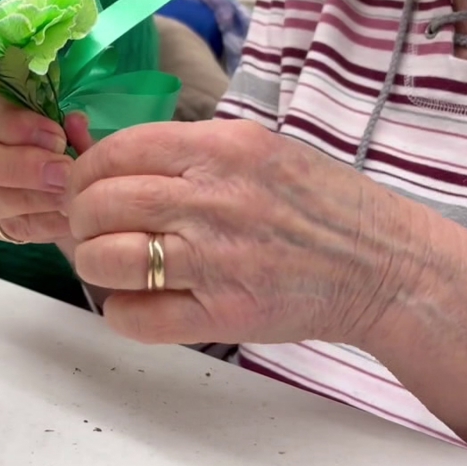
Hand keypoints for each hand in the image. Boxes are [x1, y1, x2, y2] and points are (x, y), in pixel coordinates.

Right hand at [0, 86, 93, 244]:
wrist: (41, 164)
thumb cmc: (42, 126)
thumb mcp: (50, 111)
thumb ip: (61, 117)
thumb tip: (75, 123)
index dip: (16, 125)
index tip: (56, 136)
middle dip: (21, 168)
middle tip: (63, 171)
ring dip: (31, 199)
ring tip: (68, 195)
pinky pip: (6, 227)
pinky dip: (41, 223)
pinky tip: (67, 215)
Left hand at [66, 120, 430, 346]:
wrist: (385, 265)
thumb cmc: (321, 205)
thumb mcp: (260, 149)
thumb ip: (191, 151)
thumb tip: (115, 163)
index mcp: (222, 148)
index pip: (118, 151)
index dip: (87, 172)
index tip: (86, 188)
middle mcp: (214, 198)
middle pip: (102, 204)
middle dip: (80, 219)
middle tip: (90, 230)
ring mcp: (218, 258)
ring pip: (108, 259)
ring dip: (93, 264)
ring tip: (110, 266)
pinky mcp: (226, 313)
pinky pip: (138, 317)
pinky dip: (120, 313)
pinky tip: (135, 303)